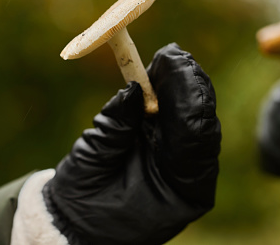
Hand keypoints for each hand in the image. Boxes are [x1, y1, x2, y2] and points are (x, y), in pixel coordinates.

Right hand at [43, 43, 220, 244]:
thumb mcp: (96, 162)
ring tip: (168, 59)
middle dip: (188, 84)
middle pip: (202, 122)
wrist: (77, 225)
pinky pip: (179, 120)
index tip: (173, 61)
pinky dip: (171, 96)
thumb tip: (135, 87)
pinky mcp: (172, 151)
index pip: (196, 134)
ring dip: (182, 86)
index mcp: (184, 190)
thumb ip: (117, 125)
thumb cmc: (84, 202)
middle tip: (172, 54)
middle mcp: (192, 177)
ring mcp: (185, 164)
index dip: (186, 94)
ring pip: (194, 118)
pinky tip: (163, 74)